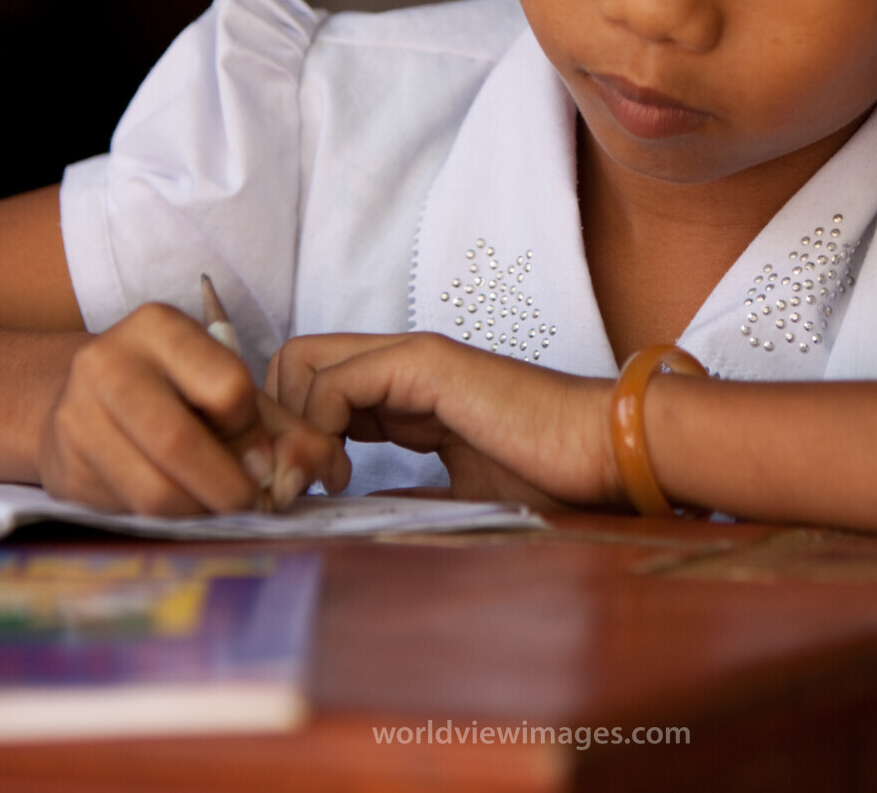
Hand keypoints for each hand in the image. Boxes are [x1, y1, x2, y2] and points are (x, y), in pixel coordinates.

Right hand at [38, 303, 348, 514]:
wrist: (84, 398)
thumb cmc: (176, 390)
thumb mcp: (229, 387)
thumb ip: (284, 425)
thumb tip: (326, 468)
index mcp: (159, 327)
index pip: (227, 386)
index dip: (255, 434)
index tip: (266, 459)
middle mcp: (107, 362)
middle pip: (179, 441)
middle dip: (229, 487)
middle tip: (252, 504)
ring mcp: (77, 415)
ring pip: (152, 489)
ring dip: (200, 512)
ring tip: (220, 508)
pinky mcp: (65, 467)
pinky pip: (129, 512)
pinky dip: (168, 520)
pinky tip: (183, 507)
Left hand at [267, 331, 621, 508]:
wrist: (604, 453)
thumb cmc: (549, 480)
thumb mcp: (453, 497)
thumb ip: (400, 497)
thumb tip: (345, 520)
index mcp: (404, 391)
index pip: (311, 386)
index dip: (290, 437)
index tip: (299, 497)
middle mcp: (398, 363)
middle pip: (290, 363)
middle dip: (273, 425)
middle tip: (291, 489)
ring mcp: (410, 356)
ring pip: (299, 363)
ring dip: (289, 429)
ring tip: (315, 487)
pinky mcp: (423, 363)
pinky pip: (333, 382)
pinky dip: (315, 431)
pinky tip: (341, 477)